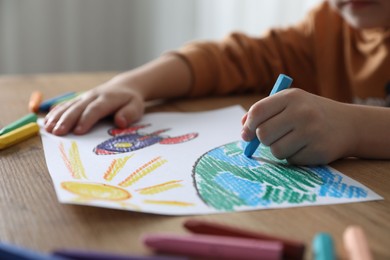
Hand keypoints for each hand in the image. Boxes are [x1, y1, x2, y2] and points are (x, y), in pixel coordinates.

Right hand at [44, 80, 144, 135]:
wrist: (124, 87)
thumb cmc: (130, 101)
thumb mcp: (136, 107)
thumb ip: (129, 114)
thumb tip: (120, 122)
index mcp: (108, 99)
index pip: (95, 109)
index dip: (86, 120)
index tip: (78, 132)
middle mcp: (93, 96)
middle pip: (78, 108)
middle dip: (67, 120)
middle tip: (57, 132)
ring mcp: (84, 97)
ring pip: (69, 106)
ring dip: (57, 117)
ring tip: (47, 128)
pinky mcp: (79, 99)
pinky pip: (65, 105)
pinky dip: (55, 113)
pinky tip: (46, 122)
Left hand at [241, 88, 356, 164]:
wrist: (349, 124)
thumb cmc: (311, 113)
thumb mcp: (290, 103)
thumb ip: (265, 111)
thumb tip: (243, 128)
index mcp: (292, 97)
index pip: (258, 112)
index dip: (248, 126)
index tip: (246, 134)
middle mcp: (302, 113)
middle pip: (263, 134)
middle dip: (264, 139)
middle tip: (273, 137)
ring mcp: (312, 132)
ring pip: (276, 151)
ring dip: (279, 149)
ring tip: (293, 141)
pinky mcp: (318, 151)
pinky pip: (291, 160)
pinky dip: (293, 157)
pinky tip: (305, 147)